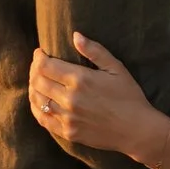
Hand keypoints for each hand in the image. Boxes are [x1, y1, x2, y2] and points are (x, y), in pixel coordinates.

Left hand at [28, 33, 159, 160]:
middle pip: (38, 81)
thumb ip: (94, 51)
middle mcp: (70, 99)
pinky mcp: (68, 132)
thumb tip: (75, 35)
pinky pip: (43, 119)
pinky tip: (38, 101)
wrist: (137, 130)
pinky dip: (36, 108)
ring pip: (37, 100)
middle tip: (38, 65)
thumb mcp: (116, 68)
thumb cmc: (129, 96)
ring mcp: (68, 117)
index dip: (38, 57)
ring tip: (36, 81)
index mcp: (80, 79)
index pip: (45, 66)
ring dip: (33, 88)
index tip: (40, 52)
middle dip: (34, 69)